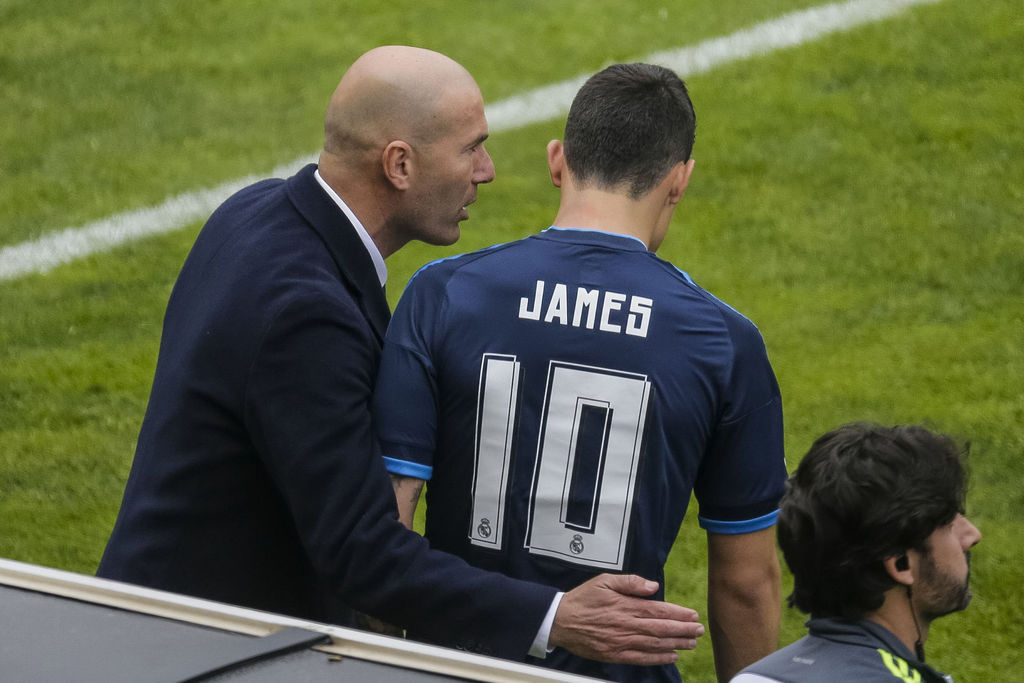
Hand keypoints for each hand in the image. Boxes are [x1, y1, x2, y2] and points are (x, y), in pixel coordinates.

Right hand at [549, 573, 704, 664]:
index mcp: (625, 605)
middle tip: (699, 630)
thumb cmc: (583, 599)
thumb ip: (630, 582)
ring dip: (677, 644)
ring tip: (692, 643)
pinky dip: (658, 658)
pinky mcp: (615, 655)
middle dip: (684, 630)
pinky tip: (671, 656)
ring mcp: (621, 642)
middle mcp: (626, 625)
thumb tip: (653, 586)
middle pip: (661, 629)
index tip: (693, 615)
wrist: (560, 621)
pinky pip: (642, 658)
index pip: (658, 610)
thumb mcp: (604, 581)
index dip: (679, 614)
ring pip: (655, 644)